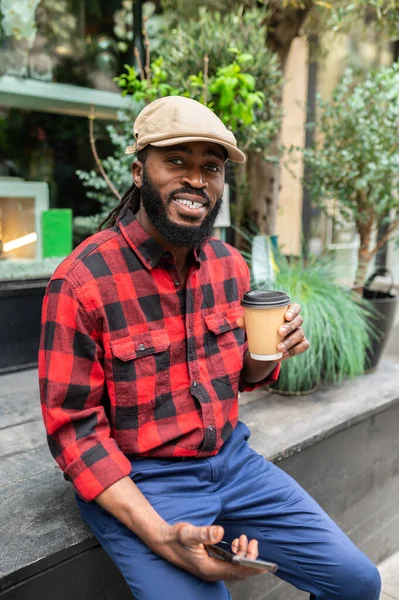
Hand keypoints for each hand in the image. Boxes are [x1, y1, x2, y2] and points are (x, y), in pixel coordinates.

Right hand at [151, 523, 267, 581]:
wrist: (162, 541)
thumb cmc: (175, 537)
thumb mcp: (188, 533)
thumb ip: (204, 533)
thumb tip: (219, 532)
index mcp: (208, 568)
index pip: (236, 571)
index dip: (251, 567)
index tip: (264, 563)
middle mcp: (211, 572)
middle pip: (237, 572)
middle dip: (249, 559)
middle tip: (253, 543)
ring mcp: (210, 569)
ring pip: (234, 569)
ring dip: (243, 556)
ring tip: (244, 540)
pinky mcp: (209, 564)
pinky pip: (228, 564)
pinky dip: (236, 555)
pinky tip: (235, 543)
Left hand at [236, 303, 309, 361]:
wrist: (267, 345)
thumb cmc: (262, 329)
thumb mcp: (254, 325)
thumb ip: (247, 322)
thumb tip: (238, 321)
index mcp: (287, 312)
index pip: (296, 307)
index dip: (293, 311)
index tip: (286, 316)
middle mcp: (296, 321)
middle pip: (299, 321)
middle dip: (290, 326)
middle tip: (280, 332)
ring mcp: (300, 332)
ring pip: (300, 335)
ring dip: (290, 342)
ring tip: (279, 348)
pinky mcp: (301, 344)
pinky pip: (302, 347)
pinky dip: (293, 351)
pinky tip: (283, 355)